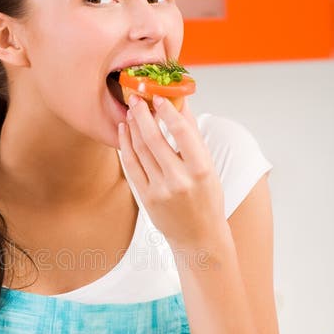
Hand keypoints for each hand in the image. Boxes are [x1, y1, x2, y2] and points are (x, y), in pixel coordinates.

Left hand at [118, 95, 227, 252]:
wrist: (199, 237)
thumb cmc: (207, 199)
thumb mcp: (209, 169)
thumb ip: (193, 138)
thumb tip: (181, 105)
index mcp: (201, 170)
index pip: (182, 133)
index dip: (169, 111)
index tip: (160, 96)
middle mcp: (179, 180)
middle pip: (154, 139)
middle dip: (143, 114)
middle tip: (137, 97)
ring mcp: (160, 191)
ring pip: (140, 150)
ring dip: (133, 126)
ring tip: (131, 110)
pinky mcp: (146, 198)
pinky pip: (132, 166)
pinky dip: (126, 145)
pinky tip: (124, 131)